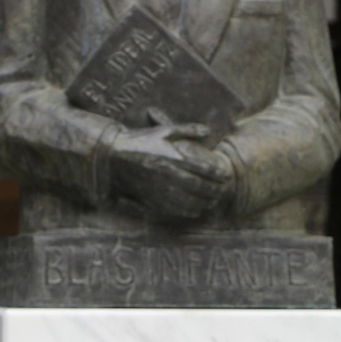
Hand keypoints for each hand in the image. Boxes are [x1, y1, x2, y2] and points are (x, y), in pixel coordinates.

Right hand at [108, 123, 234, 219]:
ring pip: (189, 201)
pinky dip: (189, 211)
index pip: (203, 168)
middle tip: (224, 191)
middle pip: (199, 187)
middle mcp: (167, 174)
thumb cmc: (141, 141)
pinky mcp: (151, 199)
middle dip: (215, 190)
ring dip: (205, 203)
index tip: (227, 176)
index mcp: (172, 156)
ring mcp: (159, 189)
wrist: (113, 157)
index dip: (218, 174)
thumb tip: (208, 131)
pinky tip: (196, 210)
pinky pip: (174, 210)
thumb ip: (187, 130)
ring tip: (213, 201)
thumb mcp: (163, 131)